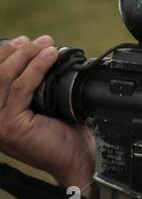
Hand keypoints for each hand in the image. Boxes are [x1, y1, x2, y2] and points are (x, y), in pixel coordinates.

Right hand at [0, 35, 94, 187]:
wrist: (77, 158)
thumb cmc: (63, 133)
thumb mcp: (43, 106)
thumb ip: (33, 87)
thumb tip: (38, 55)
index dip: (4, 53)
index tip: (24, 40)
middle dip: (17, 50)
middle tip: (40, 40)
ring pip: (6, 77)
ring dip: (27, 55)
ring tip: (47, 44)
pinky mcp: (10, 125)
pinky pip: (21, 87)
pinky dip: (36, 67)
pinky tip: (50, 56)